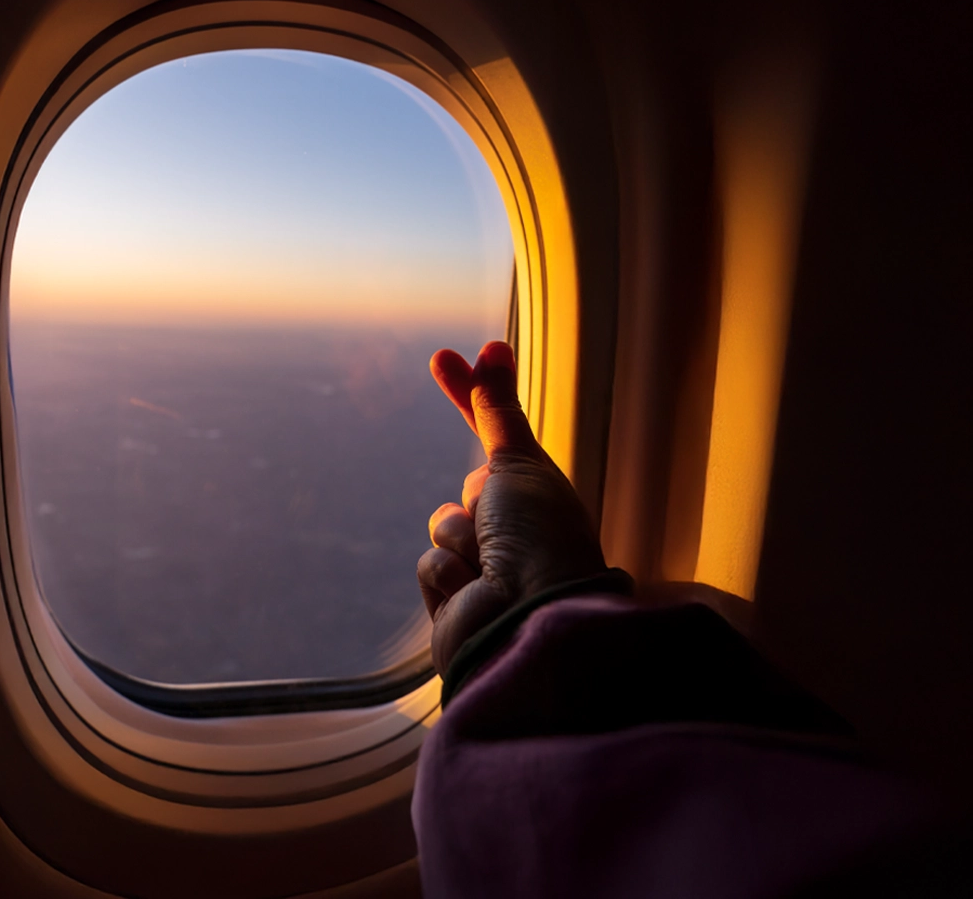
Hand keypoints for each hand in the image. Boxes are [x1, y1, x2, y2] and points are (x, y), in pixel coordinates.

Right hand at [417, 341, 606, 674]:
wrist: (527, 622)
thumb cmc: (539, 541)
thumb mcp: (518, 465)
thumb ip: (496, 411)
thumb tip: (493, 349)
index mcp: (542, 499)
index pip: (498, 437)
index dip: (471, 395)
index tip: (443, 357)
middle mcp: (516, 532)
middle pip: (468, 486)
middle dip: (475, 490)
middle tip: (470, 441)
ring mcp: (485, 568)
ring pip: (443, 524)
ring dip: (461, 537)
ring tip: (492, 566)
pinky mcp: (454, 601)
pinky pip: (431, 563)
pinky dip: (447, 573)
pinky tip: (473, 594)